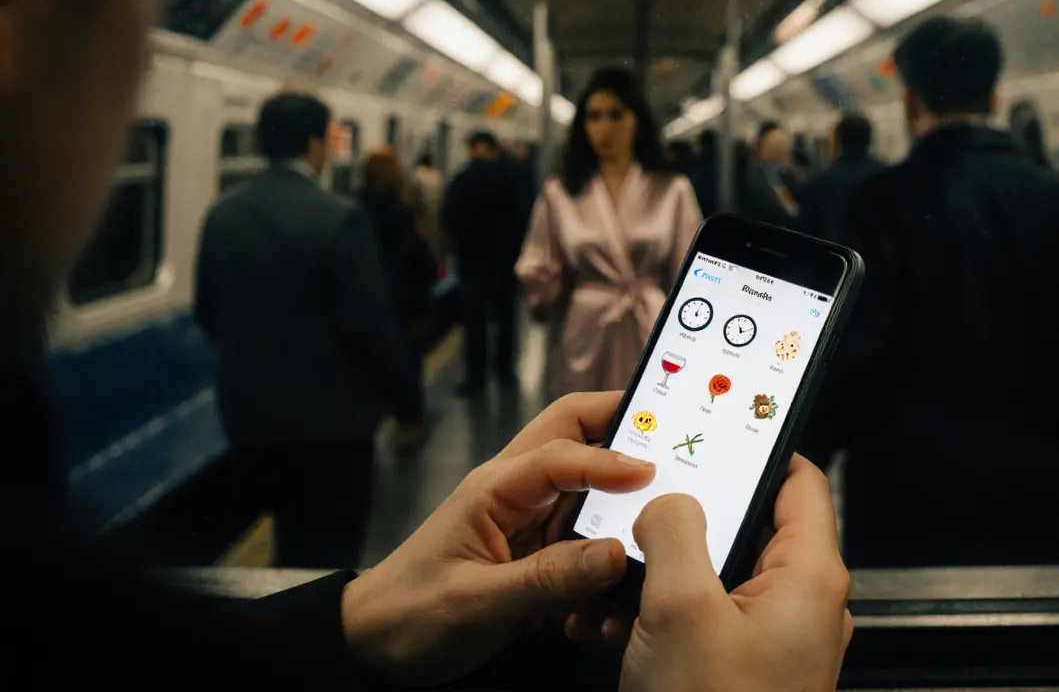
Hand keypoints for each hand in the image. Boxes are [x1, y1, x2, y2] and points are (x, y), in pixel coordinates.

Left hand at [340, 392, 651, 685]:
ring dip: (621, 484)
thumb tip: (616, 553)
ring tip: (665, 492)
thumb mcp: (476, 604)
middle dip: (621, 423)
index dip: (608, 459)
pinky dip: (611, 536)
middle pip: (573, 431)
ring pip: (586, 478)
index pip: (559, 454)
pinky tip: (629, 560)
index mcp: (493, 490)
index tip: (652, 473)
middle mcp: (515, 492)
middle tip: (674, 432)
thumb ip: (546, 580)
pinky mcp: (538, 550)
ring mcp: (528, 518)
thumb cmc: (409, 616)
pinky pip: (585, 529)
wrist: (373, 646)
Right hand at [620, 455, 852, 691]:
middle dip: (691, 516)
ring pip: (719, 575)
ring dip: (668, 573)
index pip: (798, 481)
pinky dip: (668, 615)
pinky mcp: (745, 666)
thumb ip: (674, 535)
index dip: (755, 451)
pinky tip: (625, 625)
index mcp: (809, 578)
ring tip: (624, 575)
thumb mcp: (682, 611)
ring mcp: (774, 638)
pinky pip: (707, 619)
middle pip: (750, 527)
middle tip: (646, 503)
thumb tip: (669, 502)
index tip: (710, 436)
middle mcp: (801, 605)